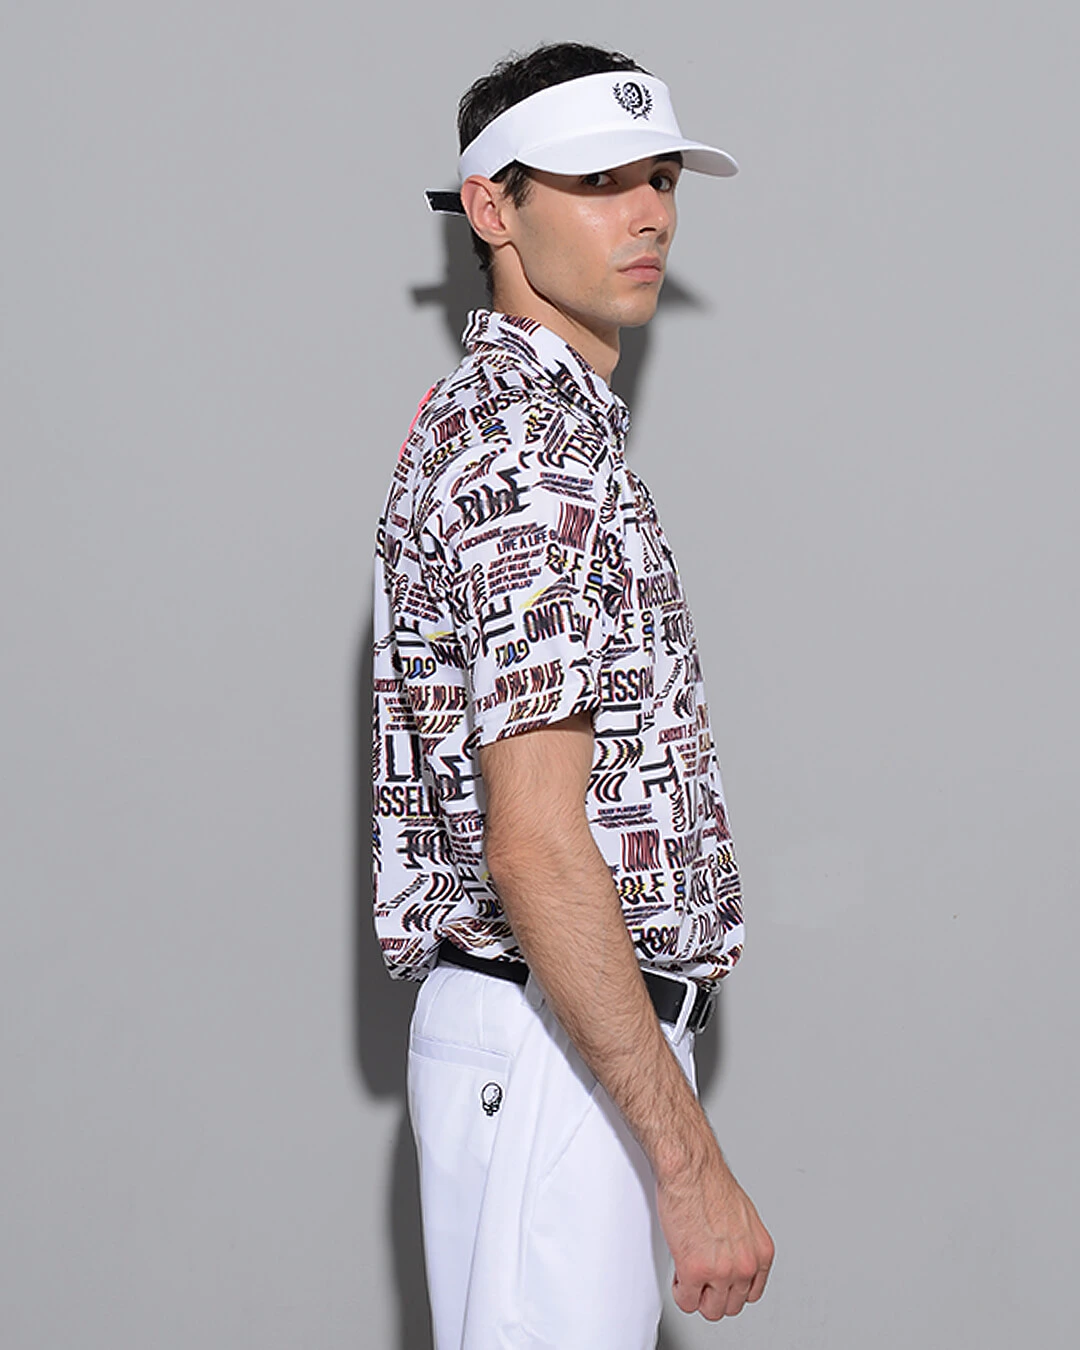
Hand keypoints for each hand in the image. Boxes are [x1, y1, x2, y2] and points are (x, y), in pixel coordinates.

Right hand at [656, 1148, 773, 1319]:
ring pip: (711, 1310)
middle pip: (732, 1306)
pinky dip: (681, 1292)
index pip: (752, 1293)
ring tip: (689, 1275)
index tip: (720, 1282)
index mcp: (761, 1252)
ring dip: (698, 1296)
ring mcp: (721, 1271)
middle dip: (714, 1294)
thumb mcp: (743, 1217)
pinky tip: (679, 1274)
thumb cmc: (710, 1182)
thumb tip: (733, 1255)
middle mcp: (746, 1265)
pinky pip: (687, 1301)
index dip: (731, 1288)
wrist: (691, 1169)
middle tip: (701, 1278)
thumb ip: (743, 1244)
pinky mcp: (694, 1271)